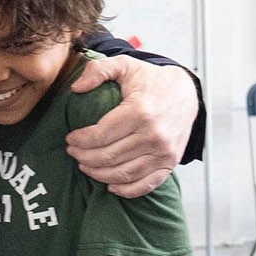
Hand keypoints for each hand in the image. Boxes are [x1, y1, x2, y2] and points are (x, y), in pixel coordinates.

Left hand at [65, 60, 197, 196]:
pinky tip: (110, 186)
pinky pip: (146, 184)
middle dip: (84, 157)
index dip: (80, 140)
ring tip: (85, 166)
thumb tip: (76, 88)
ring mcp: (163, 151)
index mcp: (140, 111)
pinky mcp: (170, 162)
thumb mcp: (124, 65)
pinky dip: (126, 190)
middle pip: (109, 156)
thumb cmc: (151, 80)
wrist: (185, 92)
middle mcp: (153, 134)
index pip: (101, 134)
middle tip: (73, 152)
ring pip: (123, 173)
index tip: (70, 138)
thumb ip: (98, 70)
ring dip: (99, 174)